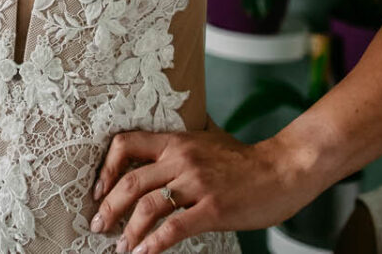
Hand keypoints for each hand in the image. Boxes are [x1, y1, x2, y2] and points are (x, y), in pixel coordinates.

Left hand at [88, 126, 312, 252]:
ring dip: (128, 230)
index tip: (98, 190)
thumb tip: (160, 143)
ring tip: (119, 247)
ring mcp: (197, 184)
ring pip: (148, 206)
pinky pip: (175, 227)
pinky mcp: (213, 209)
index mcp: (176, 142)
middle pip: (131, 182)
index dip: (106, 168)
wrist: (283, 169)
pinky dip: (154, 243)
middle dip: (108, 207)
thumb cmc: (246, 159)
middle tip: (98, 225)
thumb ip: (182, 142)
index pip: (125, 144)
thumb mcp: (208, 139)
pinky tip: (143, 253)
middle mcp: (181, 159)